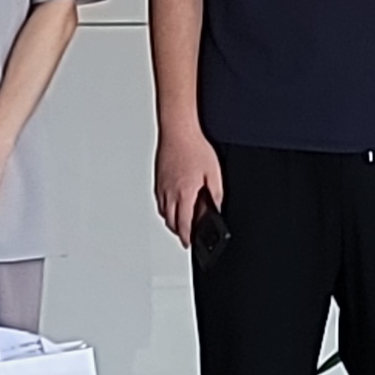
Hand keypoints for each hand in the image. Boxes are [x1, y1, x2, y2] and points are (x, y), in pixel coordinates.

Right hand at [156, 127, 224, 245]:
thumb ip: (216, 194)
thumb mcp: (214, 173)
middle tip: (186, 235)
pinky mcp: (158, 180)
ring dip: (172, 221)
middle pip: (171, 222)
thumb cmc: (194, 147)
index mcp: (185, 193)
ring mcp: (162, 187)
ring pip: (164, 213)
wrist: (178, 131)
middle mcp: (170, 192)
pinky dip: (166, 209)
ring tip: (181, 223)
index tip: (189, 243)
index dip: (186, 237)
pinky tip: (173, 205)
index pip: (184, 224)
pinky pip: (160, 202)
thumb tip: (216, 208)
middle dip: (179, 232)